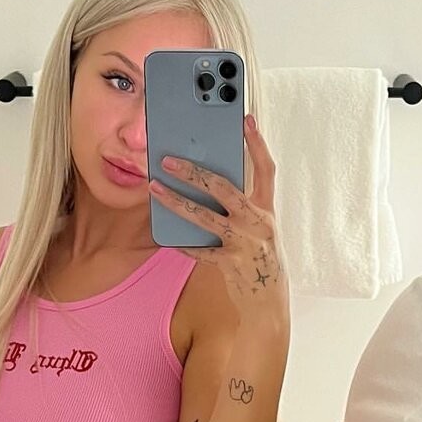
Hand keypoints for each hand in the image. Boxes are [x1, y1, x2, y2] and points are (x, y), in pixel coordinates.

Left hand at [149, 114, 287, 322]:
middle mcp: (259, 223)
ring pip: (204, 216)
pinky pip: (200, 250)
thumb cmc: (258, 260)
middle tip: (168, 160)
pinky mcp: (232, 264)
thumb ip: (241, 207)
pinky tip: (167, 237)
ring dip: (175, 201)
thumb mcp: (258, 229)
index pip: (266, 170)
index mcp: (267, 210)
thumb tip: (206, 183)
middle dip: (194, 172)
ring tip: (154, 188)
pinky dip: (182, 243)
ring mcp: (246, 244)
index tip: (246, 119)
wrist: (268, 302)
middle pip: (224, 188)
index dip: (257, 144)